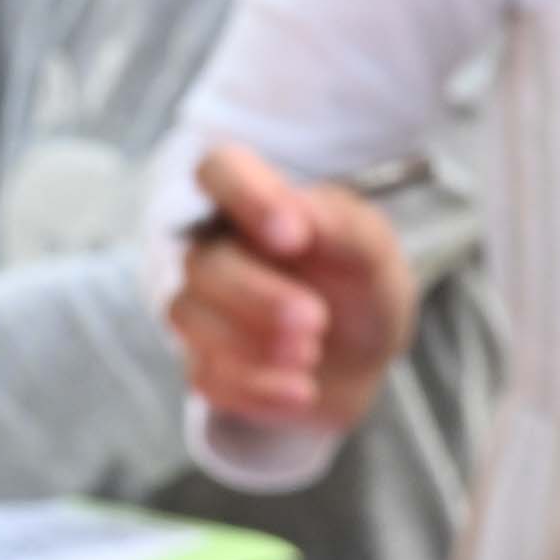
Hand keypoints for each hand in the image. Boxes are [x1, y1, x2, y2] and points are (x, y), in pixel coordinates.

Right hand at [168, 145, 411, 441]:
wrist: (362, 356)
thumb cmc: (359, 285)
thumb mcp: (372, 250)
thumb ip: (339, 225)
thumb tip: (296, 216)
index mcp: (255, 201)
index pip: (218, 169)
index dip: (245, 197)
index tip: (293, 236)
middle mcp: (214, 247)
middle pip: (202, 261)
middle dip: (258, 297)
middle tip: (316, 320)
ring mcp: (200, 306)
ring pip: (188, 316)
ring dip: (252, 343)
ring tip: (310, 354)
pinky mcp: (203, 363)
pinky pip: (206, 375)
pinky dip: (259, 387)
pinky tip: (302, 389)